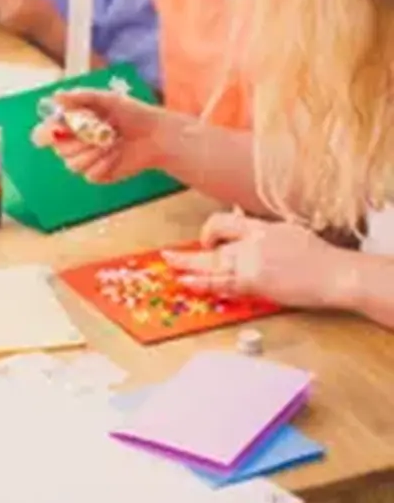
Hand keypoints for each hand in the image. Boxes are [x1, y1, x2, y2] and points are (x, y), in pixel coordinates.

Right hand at [31, 89, 167, 183]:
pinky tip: (116, 156)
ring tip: (111, 144)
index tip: (55, 130)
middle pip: (58, 150)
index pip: (45, 133)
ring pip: (72, 165)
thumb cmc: (133, 113)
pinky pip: (89, 175)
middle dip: (77, 142)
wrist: (157, 135)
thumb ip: (81, 96)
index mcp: (72, 124)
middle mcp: (75, 143)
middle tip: (97, 133)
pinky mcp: (98, 174)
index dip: (45, 133)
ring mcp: (86, 160)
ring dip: (92, 154)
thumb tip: (56, 95)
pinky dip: (104, 165)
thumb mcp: (108, 99)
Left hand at [162, 212, 350, 307]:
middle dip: (188, 252)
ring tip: (169, 267)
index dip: (210, 231)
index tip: (206, 242)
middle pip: (212, 244)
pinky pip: (221, 283)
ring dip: (188, 265)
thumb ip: (264, 230)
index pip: (224, 221)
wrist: (336, 273)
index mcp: (261, 228)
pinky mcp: (255, 281)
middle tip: (166, 255)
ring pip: (212, 264)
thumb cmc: (320, 257)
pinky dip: (202, 282)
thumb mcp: (290, 232)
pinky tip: (187, 282)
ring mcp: (252, 261)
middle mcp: (252, 241)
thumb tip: (242, 220)